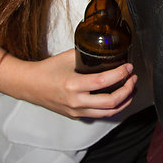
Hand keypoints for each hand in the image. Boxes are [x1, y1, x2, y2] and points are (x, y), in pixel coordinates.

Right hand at [16, 49, 137, 119]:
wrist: (29, 85)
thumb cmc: (46, 70)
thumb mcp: (67, 57)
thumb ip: (86, 53)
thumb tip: (105, 47)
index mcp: (73, 85)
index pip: (103, 82)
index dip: (120, 75)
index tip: (128, 67)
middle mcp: (76, 102)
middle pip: (110, 102)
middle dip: (127, 90)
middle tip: (133, 78)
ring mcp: (76, 111)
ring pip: (108, 112)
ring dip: (124, 101)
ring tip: (131, 89)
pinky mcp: (76, 116)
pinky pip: (99, 114)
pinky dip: (112, 107)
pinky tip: (118, 98)